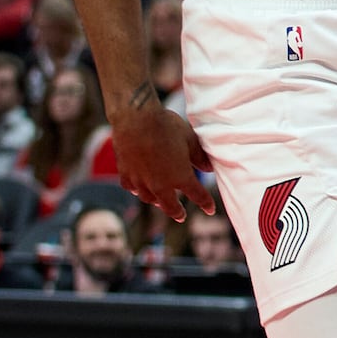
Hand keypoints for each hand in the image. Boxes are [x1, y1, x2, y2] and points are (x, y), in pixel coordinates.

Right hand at [112, 91, 214, 223]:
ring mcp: (141, 181)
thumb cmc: (167, 127)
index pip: (197, 195)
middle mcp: (160, 184)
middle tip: (181, 217)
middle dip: (177, 212)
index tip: (210, 209)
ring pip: (149, 198)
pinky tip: (139, 189)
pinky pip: (132, 188)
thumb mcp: (190, 139)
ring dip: (157, 202)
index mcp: (180, 177)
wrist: (136, 120)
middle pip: (170, 206)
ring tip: (160, 202)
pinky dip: (137, 190)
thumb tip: (209, 168)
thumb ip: (200, 157)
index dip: (205, 203)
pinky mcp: (125, 174)